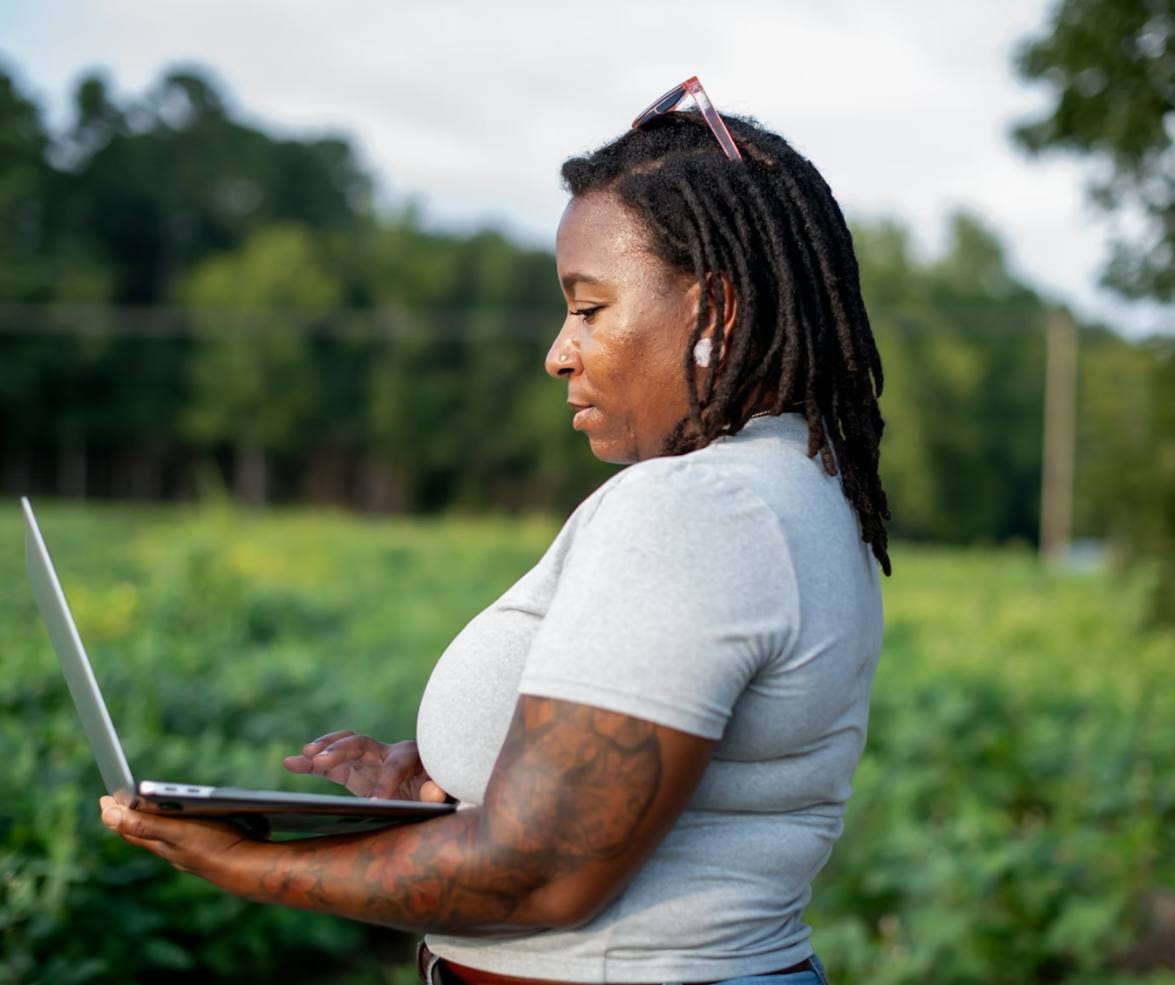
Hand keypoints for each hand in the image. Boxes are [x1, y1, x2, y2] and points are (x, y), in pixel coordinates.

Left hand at [99, 795, 261, 894]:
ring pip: (171, 834)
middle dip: (135, 817)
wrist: (249, 867)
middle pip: (148, 832)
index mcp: (162, 845)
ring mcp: (194, 850)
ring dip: (161, 821)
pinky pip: (195, 833)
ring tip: (152, 811)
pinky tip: (200, 820)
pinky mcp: (214, 846)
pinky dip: (189, 824)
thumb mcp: (176, 832)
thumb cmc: (213, 846)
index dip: (116, 814)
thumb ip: (143, 824)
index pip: (130, 829)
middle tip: (121, 804)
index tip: (104, 799)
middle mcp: (174, 850)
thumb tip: (107, 814)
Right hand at [282, 732, 449, 802]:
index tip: (378, 802)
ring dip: (322, 751)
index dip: (387, 782)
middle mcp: (388, 753)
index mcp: (411, 757)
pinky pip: (332, 764)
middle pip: (362, 745)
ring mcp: (369, 761)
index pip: (395, 764)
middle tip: (323, 761)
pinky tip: (291, 762)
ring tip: (303, 756)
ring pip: (342, 748)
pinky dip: (312, 763)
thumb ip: (439, 792)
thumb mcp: (446, 793)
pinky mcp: (356, 772)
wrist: (436, 786)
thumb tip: (432, 792)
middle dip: (342, 751)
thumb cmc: (440, 789)